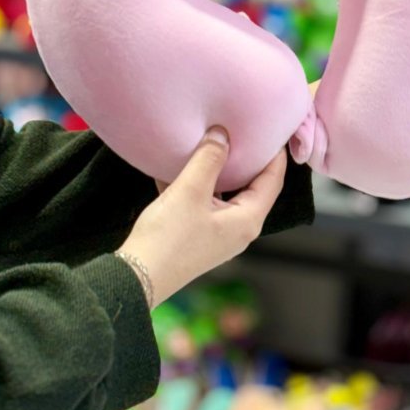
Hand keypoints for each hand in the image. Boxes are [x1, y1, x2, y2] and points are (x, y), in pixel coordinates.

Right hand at [119, 127, 286, 306]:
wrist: (134, 279)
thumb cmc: (167, 238)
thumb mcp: (190, 191)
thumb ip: (209, 158)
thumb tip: (223, 134)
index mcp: (248, 220)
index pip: (273, 179)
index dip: (275, 154)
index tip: (271, 130)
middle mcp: (240, 230)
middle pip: (253, 186)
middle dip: (247, 159)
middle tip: (243, 132)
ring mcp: (219, 235)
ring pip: (227, 193)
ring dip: (219, 170)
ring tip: (214, 143)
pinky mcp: (199, 236)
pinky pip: (205, 202)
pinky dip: (198, 184)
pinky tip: (179, 166)